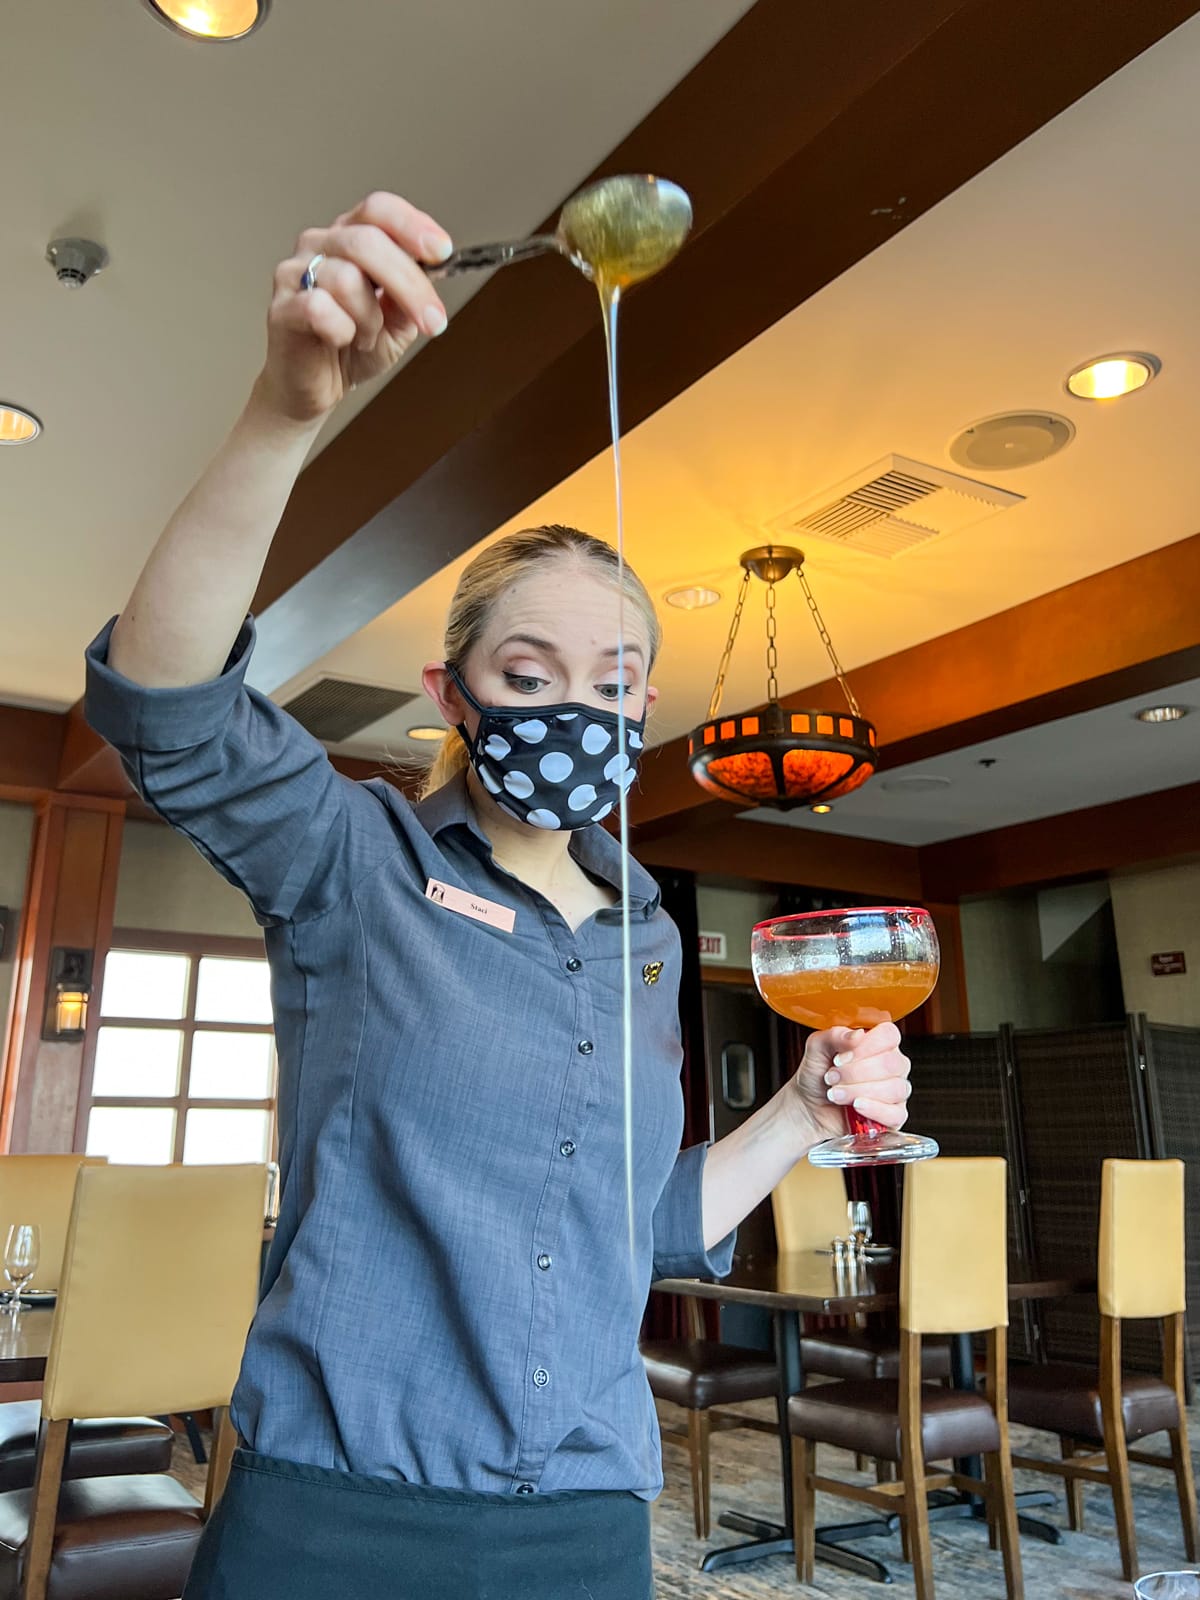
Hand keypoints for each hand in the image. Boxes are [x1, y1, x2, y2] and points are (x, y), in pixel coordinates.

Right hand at [257, 193, 453, 423]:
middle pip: (367, 243)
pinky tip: (340, 341)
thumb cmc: (351, 348)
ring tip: (365, 338)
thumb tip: (428, 280)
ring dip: (370, 319)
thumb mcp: (397, 323)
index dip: (411, 225)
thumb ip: (409, 298)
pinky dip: (342, 331)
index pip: (377, 209)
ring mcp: (294, 273)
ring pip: (347, 280)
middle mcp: (318, 244)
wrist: (316, 387)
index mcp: (348, 237)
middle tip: (432, 321)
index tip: (442, 252)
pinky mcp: (280, 308)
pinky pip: (319, 308)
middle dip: (409, 284)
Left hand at [786, 1023, 911, 1145]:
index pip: (889, 1035)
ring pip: (894, 1089)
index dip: (865, 1046)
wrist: (809, 1109)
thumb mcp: (817, 1048)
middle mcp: (892, 1065)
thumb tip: (857, 1035)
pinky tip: (856, 1106)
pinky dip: (874, 1109)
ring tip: (835, 1093)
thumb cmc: (817, 1076)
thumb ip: (834, 1036)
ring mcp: (896, 1092)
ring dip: (858, 1091)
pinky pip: (896, 1114)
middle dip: (855, 1072)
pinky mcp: (895, 1116)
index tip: (839, 1058)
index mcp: (878, 1043)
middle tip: (831, 1077)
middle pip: (891, 1063)